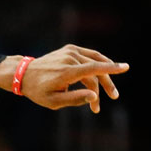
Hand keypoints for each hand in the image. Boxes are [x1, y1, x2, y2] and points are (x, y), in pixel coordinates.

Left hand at [0, 46, 128, 112]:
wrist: (25, 74)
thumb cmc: (39, 92)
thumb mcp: (54, 102)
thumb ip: (74, 99)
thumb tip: (94, 97)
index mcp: (66, 72)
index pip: (93, 69)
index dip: (110, 69)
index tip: (125, 67)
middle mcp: (70, 58)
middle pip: (96, 70)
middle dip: (106, 84)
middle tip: (113, 97)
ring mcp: (70, 51)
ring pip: (94, 63)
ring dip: (101, 77)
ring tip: (106, 92)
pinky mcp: (70, 48)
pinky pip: (88, 56)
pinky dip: (95, 66)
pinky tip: (98, 77)